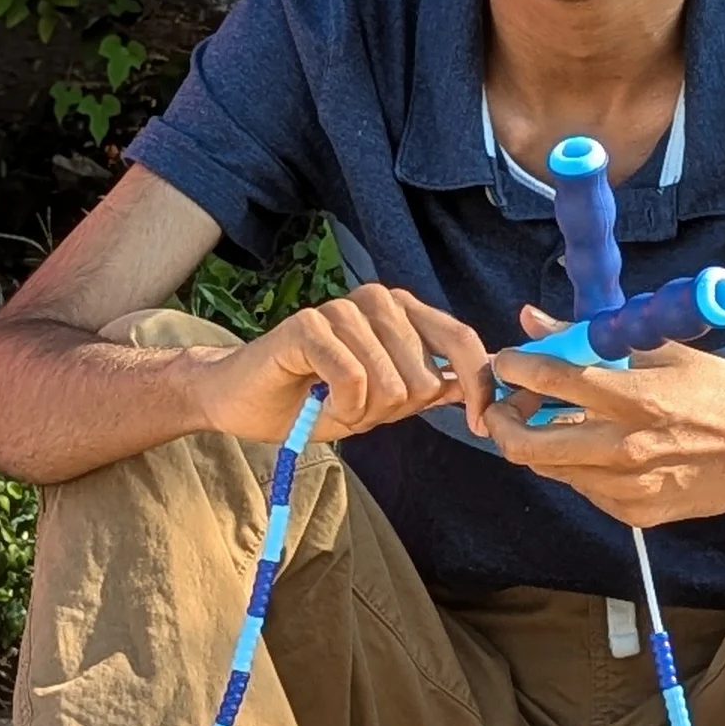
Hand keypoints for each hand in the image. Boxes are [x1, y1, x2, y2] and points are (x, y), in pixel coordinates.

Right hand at [190, 283, 493, 443]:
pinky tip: (318, 403)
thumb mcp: (383, 401)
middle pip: (423, 374)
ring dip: (362, 411)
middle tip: (357, 408)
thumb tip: (473, 386)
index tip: (481, 424)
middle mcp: (377, 300)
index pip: (460, 339)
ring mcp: (342, 308)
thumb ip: (425, 389)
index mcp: (402, 312)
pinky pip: (353, 379)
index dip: (478, 384)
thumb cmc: (313, 399)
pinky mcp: (309, 324)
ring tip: (333, 404)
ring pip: (390, 381)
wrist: (243, 402)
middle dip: (395, 409)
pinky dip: (342, 406)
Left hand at [483, 305, 724, 525]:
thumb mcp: (662, 352)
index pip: (550, 379)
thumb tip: (534, 319)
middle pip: (526, 445)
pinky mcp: (636, 513)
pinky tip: (601, 448)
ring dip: (541, 442)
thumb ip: (591, 338)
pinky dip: (579, 467)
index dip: (514, 367)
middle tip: (506, 405)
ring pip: (551, 469)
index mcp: (634, 397)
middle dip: (502, 421)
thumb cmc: (722, 392)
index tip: (507, 362)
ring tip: (558, 420)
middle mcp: (625, 448)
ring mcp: (628, 487)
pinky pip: (585, 489)